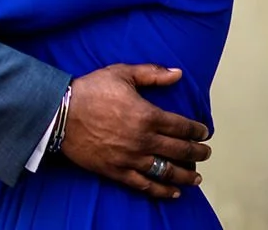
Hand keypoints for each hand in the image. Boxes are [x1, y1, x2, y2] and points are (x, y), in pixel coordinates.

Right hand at [60, 65, 211, 198]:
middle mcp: (143, 140)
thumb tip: (178, 73)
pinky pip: (143, 185)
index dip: (197, 131)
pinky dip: (160, 190)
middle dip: (197, 153)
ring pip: (165, 171)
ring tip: (196, 178)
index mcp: (148, 115)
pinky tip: (172, 193)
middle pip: (179, 150)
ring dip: (184, 175)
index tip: (205, 133)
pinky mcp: (115, 171)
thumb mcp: (123, 73)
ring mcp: (130, 158)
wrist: (61, 114)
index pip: (181, 126)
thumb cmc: (92, 90)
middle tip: (206, 154)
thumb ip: (153, 74)